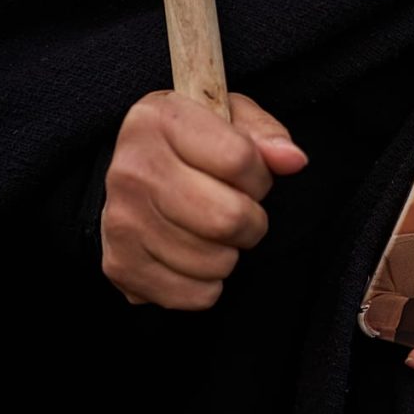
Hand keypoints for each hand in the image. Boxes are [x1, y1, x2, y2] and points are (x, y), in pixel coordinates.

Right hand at [101, 91, 306, 308]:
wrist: (135, 176)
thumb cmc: (193, 146)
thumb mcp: (231, 119)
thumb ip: (266, 135)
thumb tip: (292, 160)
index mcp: (158, 120)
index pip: (239, 159)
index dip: (260, 176)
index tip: (250, 176)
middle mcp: (131, 169)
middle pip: (228, 219)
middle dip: (252, 221)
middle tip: (240, 212)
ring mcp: (122, 221)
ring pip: (217, 262)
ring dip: (230, 253)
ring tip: (213, 232)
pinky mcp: (121, 266)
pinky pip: (197, 294)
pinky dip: (209, 283)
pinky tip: (196, 256)